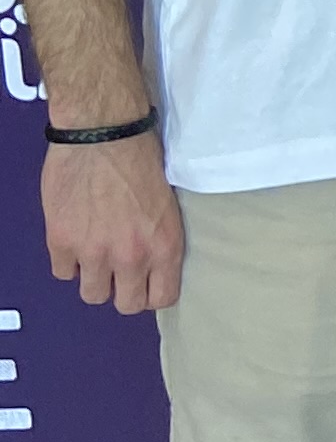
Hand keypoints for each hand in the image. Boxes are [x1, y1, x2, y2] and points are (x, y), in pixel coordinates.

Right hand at [44, 133, 180, 313]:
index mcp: (165, 246)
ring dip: (93, 278)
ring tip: (95, 255)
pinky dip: (68, 261)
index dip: (151, 292)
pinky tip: (75, 241)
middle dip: (123, 290)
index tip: (145, 282)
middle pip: (126, 305)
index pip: (161, 298)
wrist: (104, 136)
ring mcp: (93, 253)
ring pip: (92, 294)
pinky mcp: (61, 241)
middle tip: (119, 272)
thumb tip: (149, 265)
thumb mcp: (166, 207)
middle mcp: (131, 257)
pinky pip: (63, 272)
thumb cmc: (142, 160)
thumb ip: (157, 241)